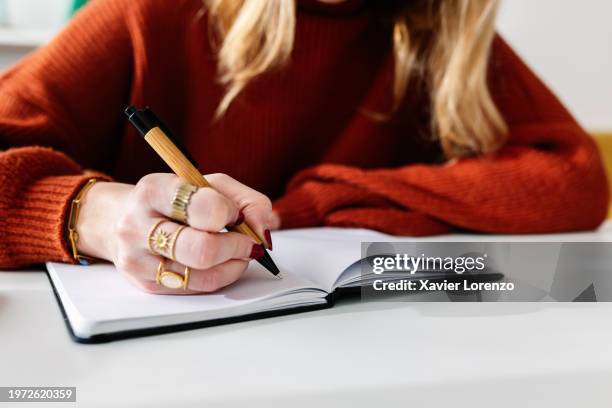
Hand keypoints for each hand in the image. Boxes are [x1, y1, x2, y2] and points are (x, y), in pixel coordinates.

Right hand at [75, 173, 274, 293]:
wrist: (118, 219)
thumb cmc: (173, 200)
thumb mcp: (208, 184)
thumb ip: (246, 200)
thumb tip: (265, 229)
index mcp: (154, 190)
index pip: (204, 207)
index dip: (231, 213)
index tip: (234, 214)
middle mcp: (138, 224)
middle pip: (202, 249)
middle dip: (237, 247)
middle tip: (248, 242)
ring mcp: (138, 258)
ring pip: (201, 274)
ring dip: (233, 264)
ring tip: (238, 252)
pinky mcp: (145, 283)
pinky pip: (195, 288)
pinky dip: (220, 277)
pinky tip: (222, 264)